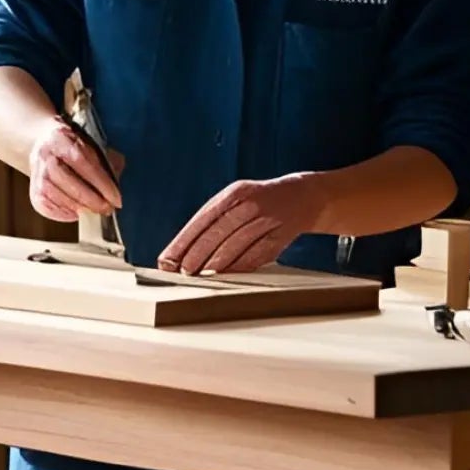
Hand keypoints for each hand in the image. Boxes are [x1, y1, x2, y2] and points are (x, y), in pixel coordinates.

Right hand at [27, 116, 123, 224]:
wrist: (42, 143)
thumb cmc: (72, 146)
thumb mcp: (91, 143)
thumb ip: (107, 160)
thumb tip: (116, 183)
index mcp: (61, 139)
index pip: (83, 162)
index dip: (100, 182)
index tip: (115, 197)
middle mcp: (46, 157)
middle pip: (68, 182)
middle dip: (92, 200)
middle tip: (107, 209)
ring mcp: (37, 176)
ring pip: (58, 197)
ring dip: (80, 208)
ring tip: (95, 211)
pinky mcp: (34, 192)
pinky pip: (48, 208)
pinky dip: (65, 214)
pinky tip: (77, 213)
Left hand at [158, 173, 325, 274]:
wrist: (300, 197)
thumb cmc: (257, 203)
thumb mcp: (234, 202)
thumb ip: (210, 223)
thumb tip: (180, 252)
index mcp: (234, 194)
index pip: (202, 219)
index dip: (184, 241)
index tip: (169, 259)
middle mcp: (250, 204)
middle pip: (218, 232)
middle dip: (197, 255)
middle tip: (184, 271)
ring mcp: (267, 220)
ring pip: (237, 245)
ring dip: (216, 264)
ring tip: (201, 275)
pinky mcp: (280, 237)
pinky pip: (256, 255)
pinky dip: (239, 267)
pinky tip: (227, 275)